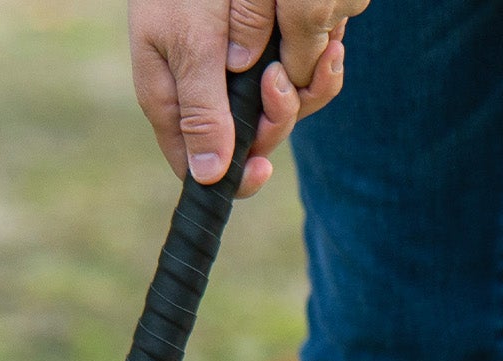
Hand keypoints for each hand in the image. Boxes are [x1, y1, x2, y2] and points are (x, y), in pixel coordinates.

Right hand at [129, 0, 366, 197]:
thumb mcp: (192, 43)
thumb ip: (201, 109)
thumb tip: (209, 176)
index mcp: (172, 98)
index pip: (199, 165)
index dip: (234, 174)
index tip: (263, 165)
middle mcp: (202, 93)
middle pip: (248, 140)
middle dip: (275, 118)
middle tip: (279, 79)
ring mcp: (232, 74)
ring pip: (275, 111)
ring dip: (300, 90)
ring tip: (314, 56)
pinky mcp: (258, 52)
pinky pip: (292, 79)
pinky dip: (312, 68)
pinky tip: (329, 49)